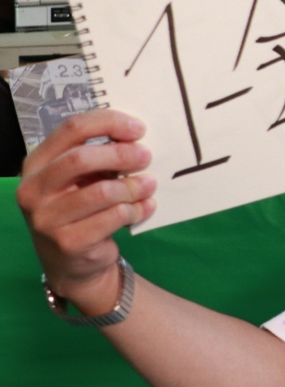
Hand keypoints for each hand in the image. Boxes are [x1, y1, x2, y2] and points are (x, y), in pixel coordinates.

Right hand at [16, 109, 156, 314]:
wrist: (72, 263)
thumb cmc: (82, 209)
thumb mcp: (83, 179)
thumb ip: (100, 158)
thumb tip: (136, 139)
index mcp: (37, 163)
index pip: (72, 129)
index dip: (108, 123)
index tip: (138, 128)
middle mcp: (34, 189)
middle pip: (81, 158)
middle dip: (121, 154)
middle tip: (146, 156)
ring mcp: (47, 218)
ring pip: (102, 191)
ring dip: (133, 186)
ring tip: (149, 185)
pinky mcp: (68, 242)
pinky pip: (113, 217)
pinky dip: (136, 209)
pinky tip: (146, 207)